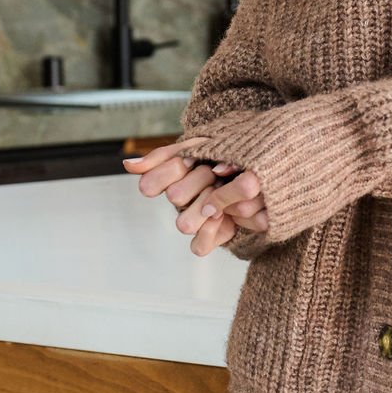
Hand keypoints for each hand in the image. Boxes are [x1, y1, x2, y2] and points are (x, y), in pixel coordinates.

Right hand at [123, 138, 267, 256]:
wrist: (263, 170)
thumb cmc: (227, 155)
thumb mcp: (200, 145)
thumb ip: (164, 155)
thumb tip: (127, 165)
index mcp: (172, 178)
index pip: (152, 182)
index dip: (173, 170)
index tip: (193, 159)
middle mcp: (181, 202)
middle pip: (176, 197)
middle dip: (198, 182)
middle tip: (214, 173)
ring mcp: (194, 221)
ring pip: (185, 224)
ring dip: (205, 206)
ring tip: (222, 196)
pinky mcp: (212, 237)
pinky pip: (198, 247)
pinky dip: (211, 232)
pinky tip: (224, 216)